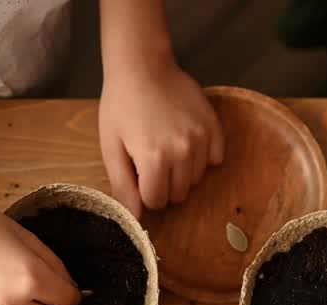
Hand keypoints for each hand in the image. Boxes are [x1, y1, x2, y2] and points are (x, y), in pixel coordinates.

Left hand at [99, 56, 223, 216]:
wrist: (143, 66)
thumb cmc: (120, 106)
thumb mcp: (111, 146)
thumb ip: (123, 185)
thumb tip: (136, 217)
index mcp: (153, 159)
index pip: (156, 202)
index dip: (144, 192)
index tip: (138, 174)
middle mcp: (182, 152)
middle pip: (178, 194)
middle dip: (163, 184)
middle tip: (151, 159)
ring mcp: (202, 139)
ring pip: (196, 180)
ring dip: (182, 172)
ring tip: (167, 146)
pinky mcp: (214, 127)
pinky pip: (215, 160)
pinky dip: (203, 157)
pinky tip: (186, 141)